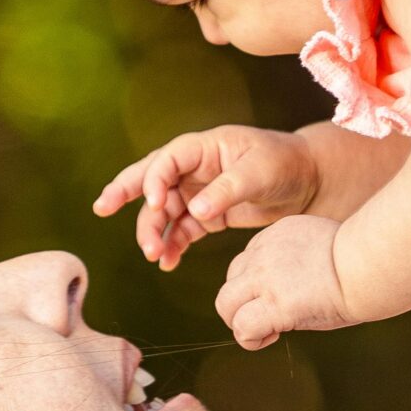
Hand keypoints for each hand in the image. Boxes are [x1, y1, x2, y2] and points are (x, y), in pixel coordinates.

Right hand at [92, 126, 318, 270]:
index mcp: (203, 147)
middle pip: (150, 179)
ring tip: (154, 254)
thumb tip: (196, 211)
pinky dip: (172, 246)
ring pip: (163, 212)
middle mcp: (194, 168)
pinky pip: (180, 231)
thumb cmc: (285, 164)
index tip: (156, 204)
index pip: (167, 159)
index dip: (154, 179)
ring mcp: (197, 192)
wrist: (309, 182)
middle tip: (102, 208)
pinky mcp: (206, 215)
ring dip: (153, 231)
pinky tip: (167, 263)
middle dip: (125, 192)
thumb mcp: (260, 172)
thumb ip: (227, 190)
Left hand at [213, 215, 351, 349]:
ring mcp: (266, 277)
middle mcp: (264, 252)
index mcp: (276, 235)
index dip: (258, 287)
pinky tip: (273, 336)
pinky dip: (251, 339)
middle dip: (242, 305)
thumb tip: (297, 285)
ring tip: (266, 330)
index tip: (284, 297)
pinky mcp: (275, 303)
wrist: (372, 265)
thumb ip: (300, 258)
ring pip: (225, 304)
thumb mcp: (323, 246)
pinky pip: (242, 327)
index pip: (247, 262)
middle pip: (229, 283)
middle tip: (268, 317)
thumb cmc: (363, 261)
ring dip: (240, 322)